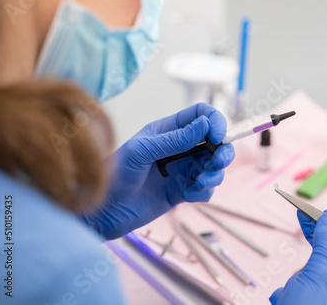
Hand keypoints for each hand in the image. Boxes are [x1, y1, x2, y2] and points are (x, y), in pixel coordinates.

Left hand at [80, 103, 234, 239]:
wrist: (103, 211)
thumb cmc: (115, 175)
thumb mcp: (143, 151)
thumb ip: (175, 139)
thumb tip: (205, 124)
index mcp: (169, 130)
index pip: (201, 115)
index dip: (215, 122)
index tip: (218, 137)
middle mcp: (180, 148)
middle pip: (215, 142)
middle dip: (223, 152)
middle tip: (217, 163)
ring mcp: (182, 170)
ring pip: (214, 167)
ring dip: (214, 175)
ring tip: (198, 184)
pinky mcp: (182, 192)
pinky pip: (205, 190)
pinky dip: (203, 193)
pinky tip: (187, 196)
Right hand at [270, 210, 326, 304]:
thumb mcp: (323, 273)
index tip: (324, 211)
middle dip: (316, 245)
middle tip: (303, 217)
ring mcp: (322, 303)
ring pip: (307, 277)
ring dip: (296, 281)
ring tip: (292, 295)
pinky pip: (294, 293)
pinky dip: (286, 295)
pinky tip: (283, 301)